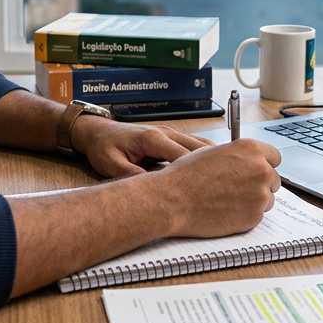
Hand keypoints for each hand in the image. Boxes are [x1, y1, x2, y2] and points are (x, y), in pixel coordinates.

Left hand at [71, 116, 212, 177]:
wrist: (97, 132)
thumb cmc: (103, 147)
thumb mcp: (111, 164)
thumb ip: (131, 175)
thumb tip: (151, 190)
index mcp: (153, 138)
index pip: (182, 155)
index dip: (197, 172)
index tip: (208, 188)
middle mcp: (165, 132)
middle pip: (198, 148)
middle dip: (211, 166)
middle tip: (224, 185)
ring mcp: (170, 133)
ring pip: (200, 145)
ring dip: (211, 160)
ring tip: (225, 178)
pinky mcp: (170, 138)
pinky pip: (194, 146)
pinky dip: (205, 156)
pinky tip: (212, 170)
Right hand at [147, 139, 282, 237]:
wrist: (173, 200)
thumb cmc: (186, 175)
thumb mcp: (213, 153)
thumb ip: (236, 157)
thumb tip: (245, 162)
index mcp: (250, 149)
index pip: (275, 156)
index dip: (265, 164)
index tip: (258, 170)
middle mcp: (260, 169)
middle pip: (274, 179)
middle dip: (260, 184)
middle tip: (240, 190)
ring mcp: (260, 194)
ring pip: (267, 199)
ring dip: (254, 201)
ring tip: (229, 201)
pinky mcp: (255, 216)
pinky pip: (257, 215)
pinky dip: (245, 215)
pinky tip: (226, 212)